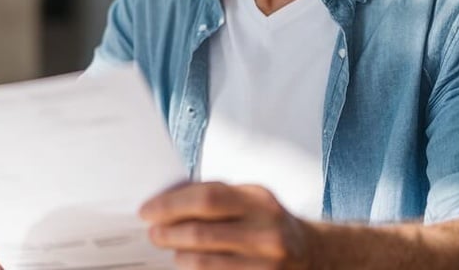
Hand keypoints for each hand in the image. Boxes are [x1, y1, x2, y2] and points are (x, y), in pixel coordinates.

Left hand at [139, 182, 313, 269]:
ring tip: (172, 251)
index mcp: (259, 200)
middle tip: (153, 234)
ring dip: (179, 257)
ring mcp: (268, 263)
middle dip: (168, 233)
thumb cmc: (267, 222)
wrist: (310, 253)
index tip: (148, 210)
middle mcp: (266, 231)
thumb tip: (166, 199)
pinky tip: (189, 265)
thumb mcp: (250, 200)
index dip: (170, 205)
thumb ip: (215, 197)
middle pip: (201, 232)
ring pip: (205, 262)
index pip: (206, 198)